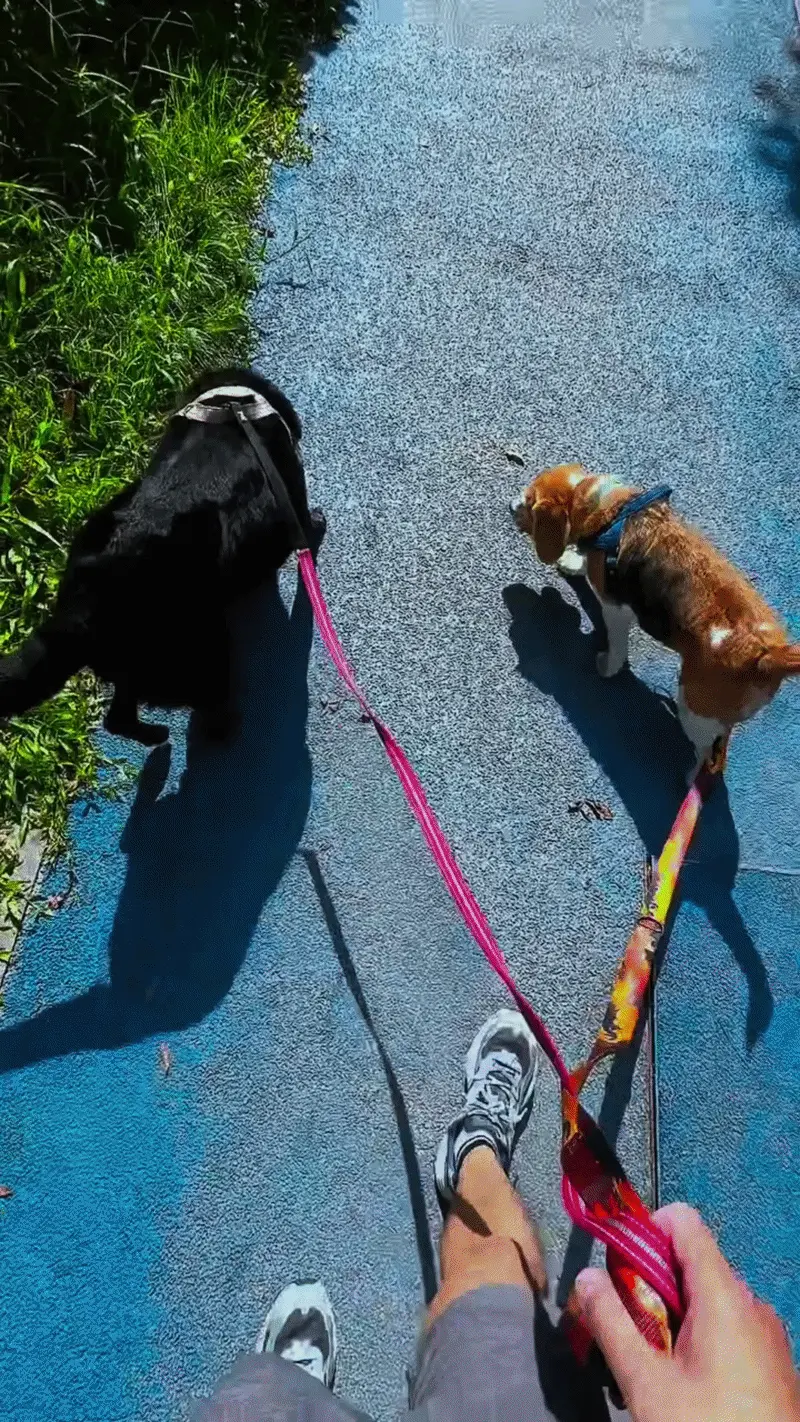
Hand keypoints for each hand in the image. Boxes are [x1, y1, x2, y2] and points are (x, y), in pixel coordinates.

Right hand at [576, 1203, 799, 1421]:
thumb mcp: (646, 1383)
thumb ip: (611, 1322)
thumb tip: (585, 1276)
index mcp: (723, 1295)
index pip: (683, 1222)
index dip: (644, 1231)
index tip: (618, 1270)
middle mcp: (751, 1303)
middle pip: (692, 1263)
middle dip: (650, 1285)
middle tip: (624, 1329)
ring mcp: (766, 1334)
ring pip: (708, 1299)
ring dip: (671, 1316)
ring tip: (650, 1367)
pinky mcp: (773, 1363)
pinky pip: (729, 1327)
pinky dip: (698, 1338)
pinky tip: (683, 1385)